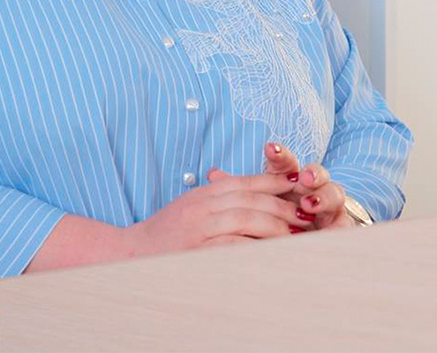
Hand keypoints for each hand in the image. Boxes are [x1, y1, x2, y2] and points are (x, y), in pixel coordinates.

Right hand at [123, 171, 317, 254]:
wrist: (130, 254)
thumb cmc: (164, 234)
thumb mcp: (192, 206)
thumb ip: (218, 197)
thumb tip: (252, 194)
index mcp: (203, 193)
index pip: (245, 182)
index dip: (274, 182)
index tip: (297, 186)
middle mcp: (202, 206)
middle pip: (252, 200)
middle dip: (282, 206)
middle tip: (305, 214)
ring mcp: (200, 228)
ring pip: (248, 220)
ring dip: (276, 227)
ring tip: (297, 235)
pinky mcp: (199, 251)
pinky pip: (236, 246)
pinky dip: (258, 248)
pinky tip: (274, 253)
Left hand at [209, 142, 355, 230]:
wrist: (306, 246)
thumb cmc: (278, 220)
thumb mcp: (257, 206)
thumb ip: (239, 190)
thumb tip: (212, 174)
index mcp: (291, 181)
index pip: (286, 163)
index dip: (279, 155)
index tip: (269, 148)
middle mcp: (314, 189)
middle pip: (315, 173)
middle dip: (311, 172)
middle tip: (302, 177)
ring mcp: (331, 207)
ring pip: (334, 194)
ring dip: (323, 196)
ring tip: (310, 203)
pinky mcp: (342, 228)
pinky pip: (343, 225)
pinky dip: (335, 226)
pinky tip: (327, 230)